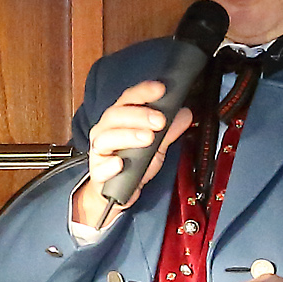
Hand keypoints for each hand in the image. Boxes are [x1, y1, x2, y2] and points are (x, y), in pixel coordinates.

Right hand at [71, 79, 195, 229]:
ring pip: (105, 138)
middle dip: (139, 115)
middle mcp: (105, 131)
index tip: (161, 89)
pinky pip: (100, 168)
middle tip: (160, 121)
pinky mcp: (98, 172)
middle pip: (115, 115)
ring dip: (128, 136)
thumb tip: (184, 114)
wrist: (118, 192)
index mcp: (120, 119)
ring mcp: (99, 151)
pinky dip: (109, 165)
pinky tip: (120, 163)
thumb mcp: (157, 145)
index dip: (143, 92)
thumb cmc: (134, 163)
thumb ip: (169, 129)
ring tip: (148, 139)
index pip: (128, 99)